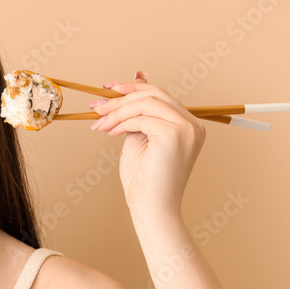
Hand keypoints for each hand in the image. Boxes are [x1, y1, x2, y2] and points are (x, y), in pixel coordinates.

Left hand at [89, 71, 205, 220]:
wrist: (152, 208)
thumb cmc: (144, 180)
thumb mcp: (139, 138)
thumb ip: (137, 114)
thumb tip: (132, 80)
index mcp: (187, 124)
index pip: (160, 94)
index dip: (133, 87)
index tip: (108, 89)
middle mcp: (192, 124)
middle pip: (154, 94)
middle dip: (121, 98)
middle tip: (97, 107)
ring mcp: (187, 128)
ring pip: (146, 103)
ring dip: (117, 111)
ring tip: (100, 124)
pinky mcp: (175, 134)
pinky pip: (142, 118)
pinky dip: (121, 122)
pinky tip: (110, 132)